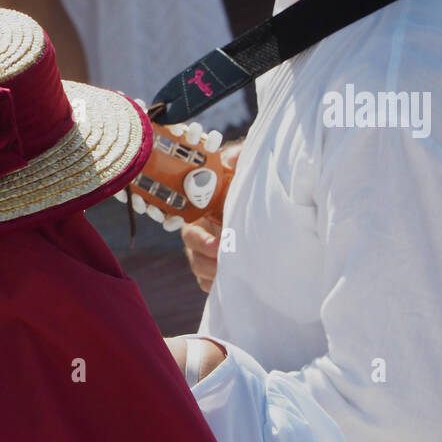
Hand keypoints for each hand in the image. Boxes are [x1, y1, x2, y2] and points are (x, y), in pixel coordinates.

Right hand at [180, 141, 241, 293]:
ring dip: (218, 275)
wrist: (250, 198)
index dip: (202, 242)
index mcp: (198, 217)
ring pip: (202, 273)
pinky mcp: (214, 271)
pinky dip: (220, 286)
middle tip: (231, 261)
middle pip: (195, 259)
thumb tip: (235, 155)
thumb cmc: (238, 182)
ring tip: (239, 273)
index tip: (220, 244)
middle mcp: (199, 238)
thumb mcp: (236, 169)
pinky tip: (237, 284)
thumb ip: (235, 160)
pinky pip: (210, 285)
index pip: (191, 235)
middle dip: (211, 262)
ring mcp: (205, 256)